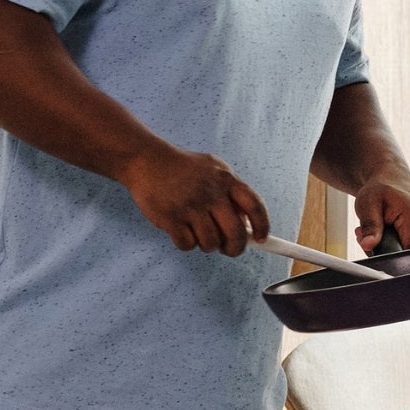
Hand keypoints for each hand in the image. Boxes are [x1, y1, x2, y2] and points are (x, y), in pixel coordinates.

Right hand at [120, 144, 271, 254]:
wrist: (146, 160)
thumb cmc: (183, 167)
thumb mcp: (214, 168)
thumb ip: (232, 191)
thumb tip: (247, 223)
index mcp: (225, 179)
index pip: (255, 207)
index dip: (263, 226)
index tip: (262, 239)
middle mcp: (211, 193)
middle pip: (236, 234)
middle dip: (235, 248)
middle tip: (229, 249)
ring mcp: (191, 206)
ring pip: (211, 243)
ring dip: (207, 244)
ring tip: (198, 231)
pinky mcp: (171, 218)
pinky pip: (188, 245)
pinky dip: (186, 243)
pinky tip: (180, 229)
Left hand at [352, 178, 409, 252]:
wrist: (393, 181)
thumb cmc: (381, 189)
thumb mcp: (368, 203)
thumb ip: (370, 225)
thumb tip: (368, 246)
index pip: (407, 251)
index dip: (388, 254)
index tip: (371, 244)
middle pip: (403, 254)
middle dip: (380, 249)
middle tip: (365, 234)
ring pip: (403, 254)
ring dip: (384, 247)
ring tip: (375, 230)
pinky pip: (405, 250)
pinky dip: (391, 245)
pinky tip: (384, 233)